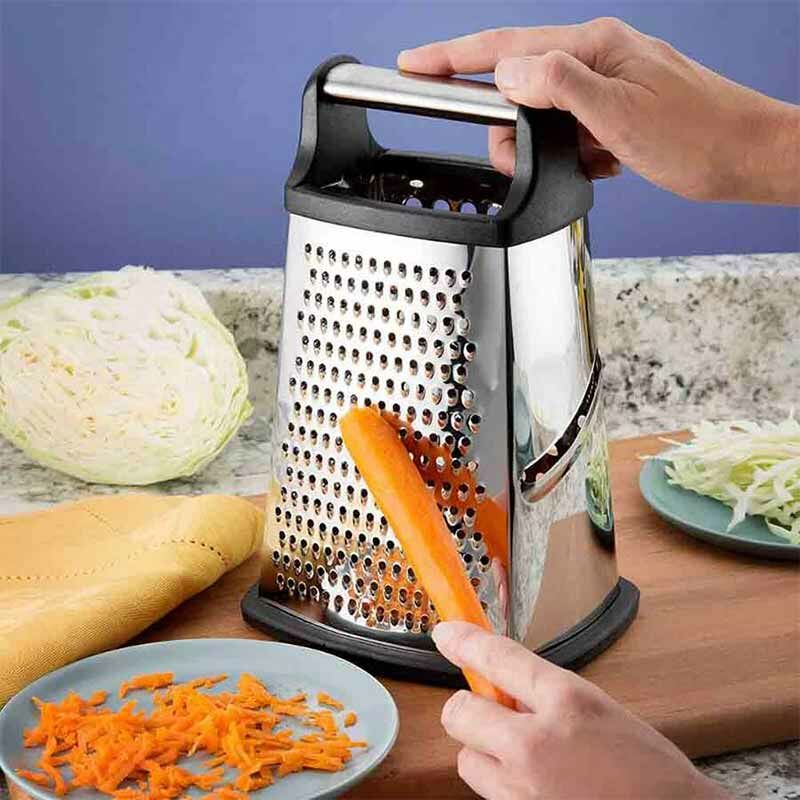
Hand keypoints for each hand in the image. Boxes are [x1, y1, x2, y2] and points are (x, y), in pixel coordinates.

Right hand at [398, 19, 799, 203]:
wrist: (746, 158)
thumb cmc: (698, 134)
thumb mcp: (619, 111)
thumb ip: (558, 84)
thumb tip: (508, 71)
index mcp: (592, 47)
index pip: (506, 47)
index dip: (452, 57)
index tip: (413, 64)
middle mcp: (594, 62)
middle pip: (517, 87)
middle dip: (508, 127)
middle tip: (518, 155)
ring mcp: (603, 90)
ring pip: (540, 119)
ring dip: (544, 149)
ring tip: (579, 162)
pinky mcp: (610, 118)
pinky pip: (568, 136)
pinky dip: (573, 158)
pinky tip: (601, 164)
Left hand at [432, 622, 730, 799]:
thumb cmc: (652, 775)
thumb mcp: (604, 714)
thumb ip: (551, 699)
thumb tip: (507, 692)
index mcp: (568, 702)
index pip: (498, 657)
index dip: (465, 642)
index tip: (446, 635)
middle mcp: (537, 744)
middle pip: (459, 713)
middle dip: (468, 711)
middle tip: (487, 715)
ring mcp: (525, 789)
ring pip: (467, 760)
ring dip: (485, 755)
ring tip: (523, 761)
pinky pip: (490, 795)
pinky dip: (504, 788)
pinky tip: (537, 788)